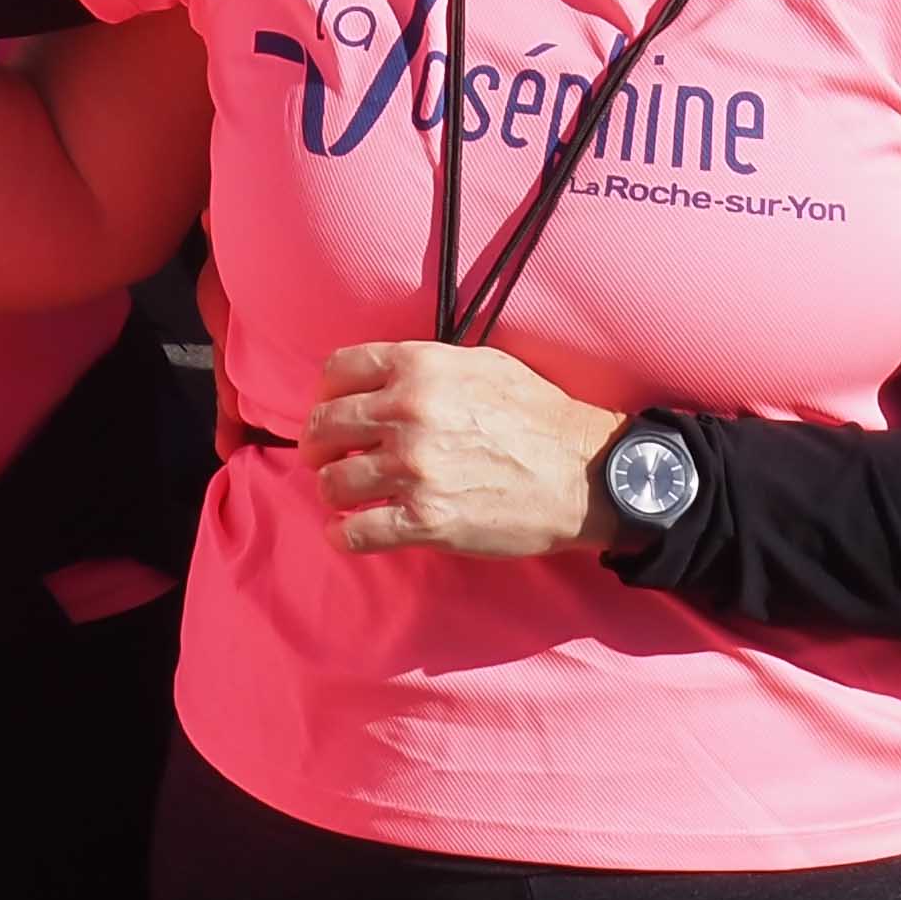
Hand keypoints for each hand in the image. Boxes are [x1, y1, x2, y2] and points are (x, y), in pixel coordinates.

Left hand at [303, 340, 623, 556]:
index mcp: (419, 367)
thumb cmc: (538, 415)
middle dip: (318, 444)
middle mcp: (408, 413)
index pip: (338, 371)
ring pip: (332, 482)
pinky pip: (355, 533)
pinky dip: (342, 536)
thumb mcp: (480, 364)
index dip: (327, 393)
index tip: (331, 409)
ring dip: (331, 491)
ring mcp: (413, 469)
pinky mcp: (425, 521)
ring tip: (343, 496)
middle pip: (324, 426)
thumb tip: (380, 378)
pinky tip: (345, 533)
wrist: (582, 473)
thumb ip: (424, 366)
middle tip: (324, 458)